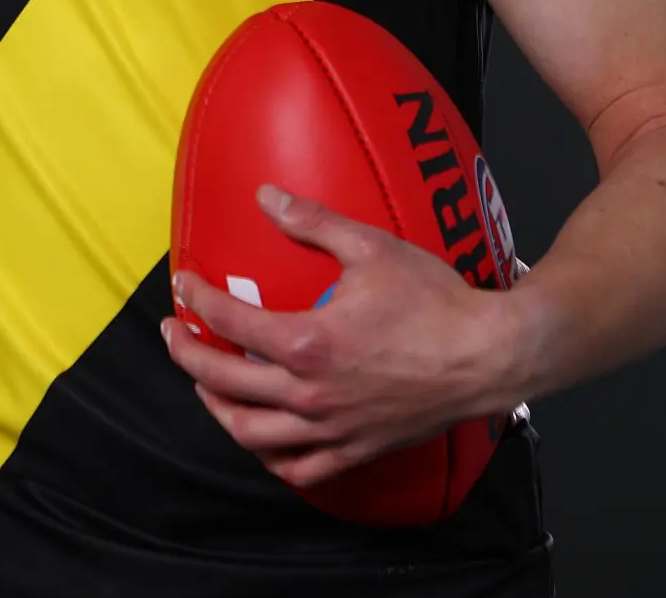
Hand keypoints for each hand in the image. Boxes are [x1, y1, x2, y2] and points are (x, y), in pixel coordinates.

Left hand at [160, 185, 526, 488]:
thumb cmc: (435, 301)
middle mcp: (310, 394)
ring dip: (217, 408)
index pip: (228, 320)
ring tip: (204, 385)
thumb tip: (265, 196)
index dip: (196, 299)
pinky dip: (269, 456)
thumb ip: (311, 222)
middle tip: (174, 335)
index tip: (183, 285)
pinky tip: (259, 435)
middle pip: (222, 383)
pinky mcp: (357, 450)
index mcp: (307, 342)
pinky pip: (299, 469)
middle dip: (187, 356)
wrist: (491, 356)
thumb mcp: (370, 248)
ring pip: (251, 434)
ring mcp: (332, 429)